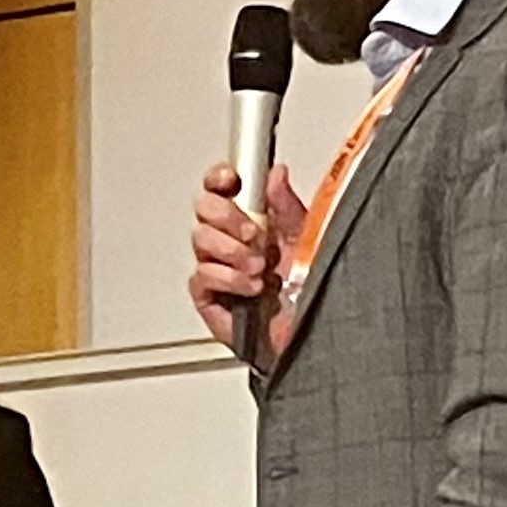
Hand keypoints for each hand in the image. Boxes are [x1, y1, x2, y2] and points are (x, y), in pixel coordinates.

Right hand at [191, 159, 308, 351]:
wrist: (302, 333)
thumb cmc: (304, 289)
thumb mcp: (305, 237)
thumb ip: (287, 205)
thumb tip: (276, 174)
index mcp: (249, 217)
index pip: (220, 187)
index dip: (219, 178)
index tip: (231, 180)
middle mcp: (229, 238)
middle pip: (204, 208)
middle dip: (228, 217)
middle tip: (253, 233)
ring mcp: (215, 264)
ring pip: (201, 239)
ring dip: (233, 252)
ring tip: (259, 267)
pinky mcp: (206, 293)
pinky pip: (202, 275)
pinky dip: (228, 279)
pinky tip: (250, 287)